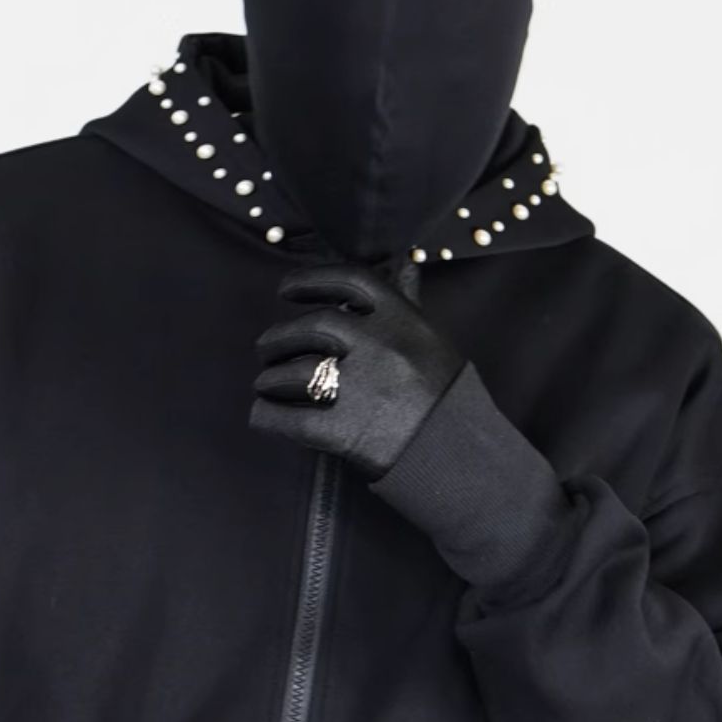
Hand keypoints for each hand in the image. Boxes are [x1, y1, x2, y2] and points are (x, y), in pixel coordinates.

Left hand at [249, 264, 466, 482]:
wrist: (461, 455)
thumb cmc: (445, 395)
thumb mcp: (432, 340)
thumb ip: (408, 306)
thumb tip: (402, 266)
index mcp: (401, 319)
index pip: (346, 281)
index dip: (308, 281)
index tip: (286, 290)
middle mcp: (379, 346)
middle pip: (310, 327)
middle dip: (278, 338)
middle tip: (265, 348)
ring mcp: (362, 388)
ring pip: (294, 373)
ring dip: (270, 379)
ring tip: (266, 384)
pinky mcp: (347, 431)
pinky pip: (291, 419)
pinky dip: (267, 416)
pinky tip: (261, 415)